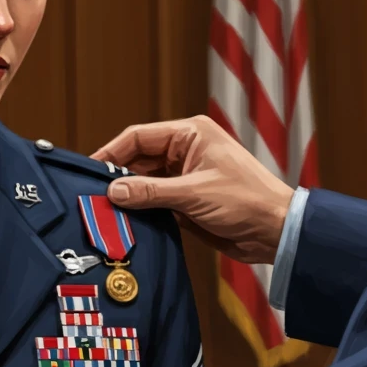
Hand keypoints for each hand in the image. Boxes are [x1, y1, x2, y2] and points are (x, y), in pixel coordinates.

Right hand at [91, 115, 294, 263]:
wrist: (276, 231)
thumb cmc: (246, 201)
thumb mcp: (194, 194)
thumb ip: (150, 192)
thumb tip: (113, 190)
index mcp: (190, 134)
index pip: (139, 137)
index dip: (112, 152)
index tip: (89, 170)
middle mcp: (186, 151)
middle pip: (139, 159)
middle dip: (117, 176)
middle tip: (92, 194)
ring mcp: (186, 176)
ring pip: (145, 182)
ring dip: (129, 195)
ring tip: (105, 209)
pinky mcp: (187, 200)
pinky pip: (155, 200)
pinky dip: (142, 209)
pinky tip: (126, 220)